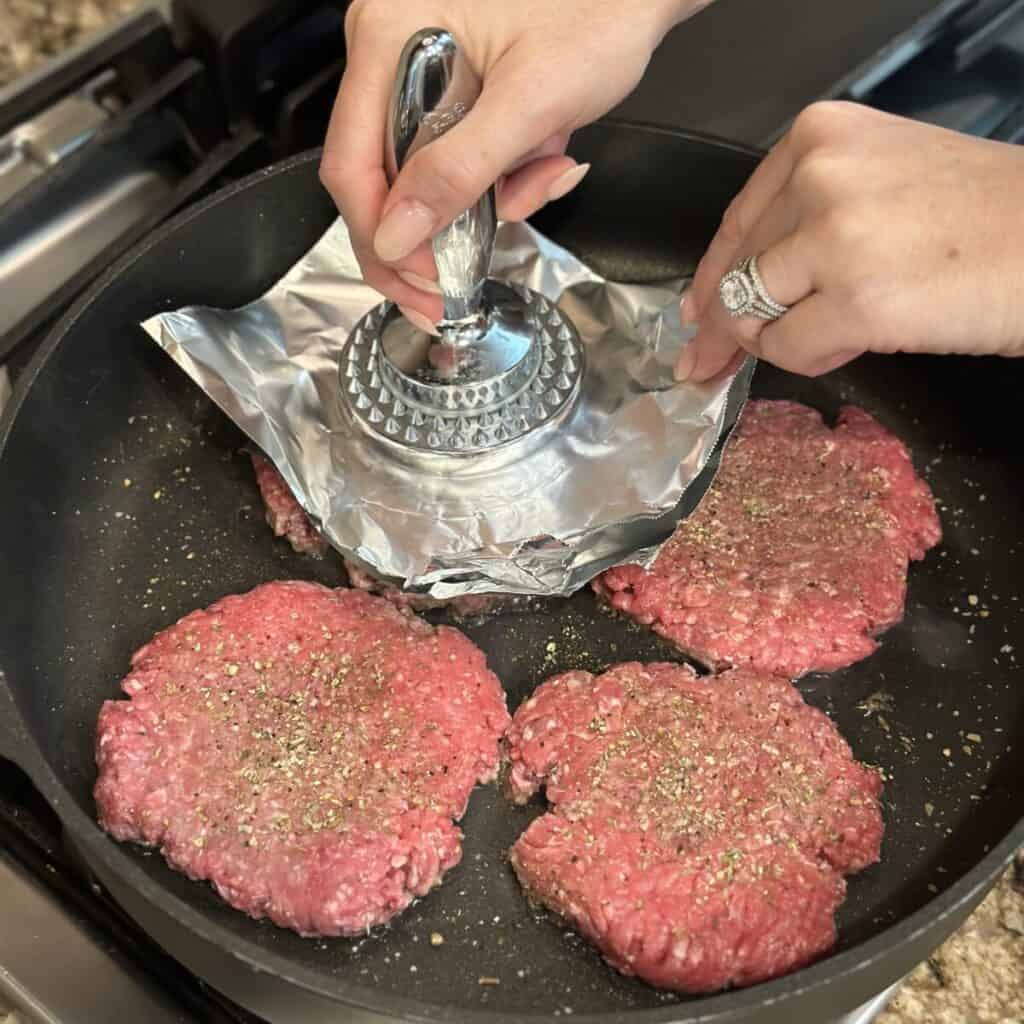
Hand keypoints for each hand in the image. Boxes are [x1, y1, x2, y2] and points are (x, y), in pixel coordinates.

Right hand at [321, 0, 701, 328]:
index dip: (382, 236)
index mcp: (389, 36)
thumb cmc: (596, 13)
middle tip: (454, 283)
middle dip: (429, 233)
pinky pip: (452, 158)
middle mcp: (388, 49)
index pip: (352, 164)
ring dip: (482, 200)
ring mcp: (416, 68)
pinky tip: (542, 154)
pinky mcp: (448, 88)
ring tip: (543, 172)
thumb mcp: (531, 102)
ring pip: (421, 175)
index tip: (423, 279)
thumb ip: (460, 170)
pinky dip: (499, 176)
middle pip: (377, 176)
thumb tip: (396, 236)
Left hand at [679, 102, 1023, 380]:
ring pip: (754, 313)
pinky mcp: (857, 300)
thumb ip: (801, 222)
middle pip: (736, 272)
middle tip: (703, 367)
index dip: (710, 280)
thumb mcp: (880, 183)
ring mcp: (836, 238)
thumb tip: (715, 302)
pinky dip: (806, 359)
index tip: (692, 317)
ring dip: (777, 341)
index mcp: (820, 136)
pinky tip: (846, 346)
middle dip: (720, 329)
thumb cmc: (979, 216)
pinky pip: (787, 348)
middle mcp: (820, 176)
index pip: (737, 222)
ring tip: (834, 335)